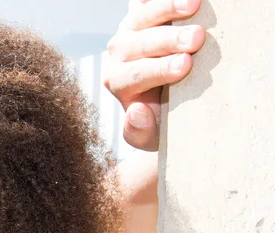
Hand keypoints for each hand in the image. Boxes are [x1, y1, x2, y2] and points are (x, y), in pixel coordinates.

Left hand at [104, 0, 205, 151]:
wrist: (166, 101)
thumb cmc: (160, 120)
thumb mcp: (149, 137)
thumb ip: (138, 132)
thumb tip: (136, 112)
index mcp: (118, 81)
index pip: (134, 75)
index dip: (158, 70)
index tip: (185, 66)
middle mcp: (119, 54)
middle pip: (138, 43)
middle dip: (168, 40)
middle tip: (196, 38)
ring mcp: (130, 29)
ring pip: (142, 16)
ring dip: (168, 9)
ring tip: (194, 5)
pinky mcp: (143, 13)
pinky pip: (145, 2)